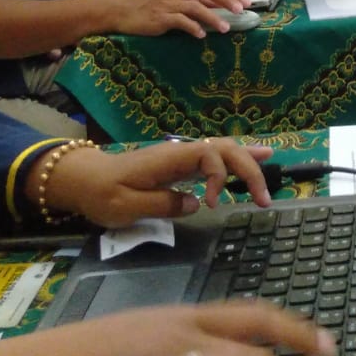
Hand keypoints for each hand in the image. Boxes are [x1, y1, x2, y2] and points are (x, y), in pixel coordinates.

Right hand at [0, 300, 337, 355]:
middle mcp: (181, 340)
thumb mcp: (149, 333)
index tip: (326, 344)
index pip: (253, 317)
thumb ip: (189, 337)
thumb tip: (235, 346)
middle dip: (290, 350)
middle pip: (251, 348)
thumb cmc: (95, 350)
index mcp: (183, 319)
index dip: (295, 330)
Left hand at [39, 138, 275, 226]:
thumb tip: (195, 204)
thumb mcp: (127, 206)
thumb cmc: (101, 193)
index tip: (214, 204)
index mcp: (169, 158)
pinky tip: (249, 158)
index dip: (220, 178)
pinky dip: (233, 158)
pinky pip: (212, 156)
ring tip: (272, 159)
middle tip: (265, 197)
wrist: (83, 179)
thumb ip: (163, 204)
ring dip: (246, 157)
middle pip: (223, 149)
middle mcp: (179, 151)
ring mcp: (180, 156)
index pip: (209, 156)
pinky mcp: (179, 164)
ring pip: (220, 148)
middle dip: (248, 169)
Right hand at [109, 0, 248, 37]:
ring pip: (195, 6)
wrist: (122, 10)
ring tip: (225, 28)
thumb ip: (197, 1)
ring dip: (212, 17)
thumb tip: (222, 6)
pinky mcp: (160, 17)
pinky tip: (201, 35)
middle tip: (241, 10)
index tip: (247, 1)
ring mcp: (169, 3)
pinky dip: (192, 27)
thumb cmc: (151, 4)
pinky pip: (180, 21)